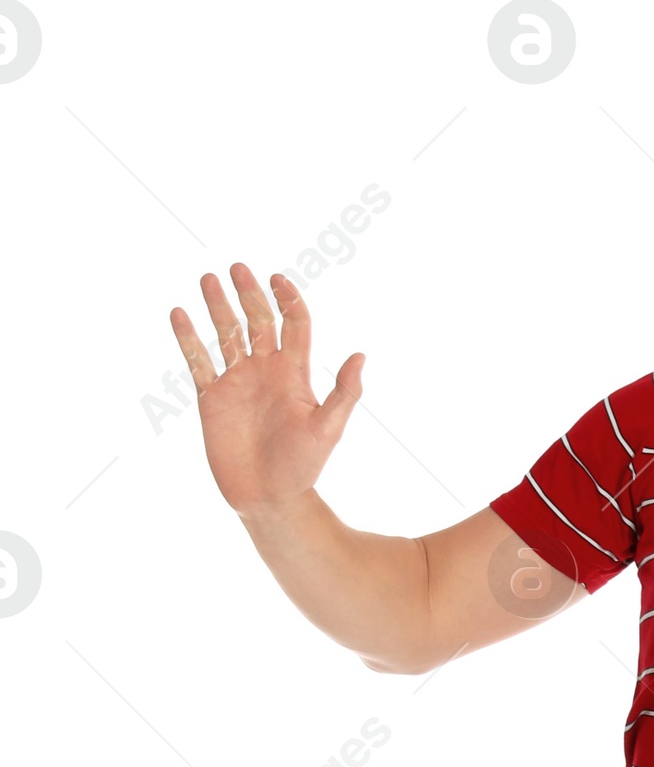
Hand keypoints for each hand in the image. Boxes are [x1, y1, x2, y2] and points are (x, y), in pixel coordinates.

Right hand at [169, 263, 363, 515]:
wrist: (270, 497)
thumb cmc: (304, 466)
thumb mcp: (328, 429)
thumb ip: (343, 393)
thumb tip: (360, 355)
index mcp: (295, 373)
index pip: (294, 324)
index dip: (288, 300)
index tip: (278, 279)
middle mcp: (265, 371)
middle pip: (258, 321)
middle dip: (249, 294)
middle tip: (238, 269)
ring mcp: (237, 382)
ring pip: (226, 334)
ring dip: (218, 307)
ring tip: (208, 280)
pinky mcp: (212, 397)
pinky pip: (198, 361)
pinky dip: (188, 339)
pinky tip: (179, 314)